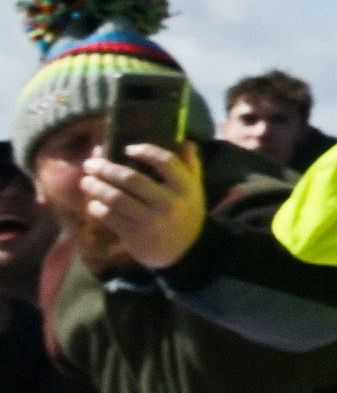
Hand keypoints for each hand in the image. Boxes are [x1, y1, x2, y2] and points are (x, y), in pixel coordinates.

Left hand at [56, 140, 202, 274]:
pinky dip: (97, 208)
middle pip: (131, 179)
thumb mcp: (195, 190)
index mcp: (186, 187)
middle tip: (90, 164)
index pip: (165, 161)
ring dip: (95, 187)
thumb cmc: (187, 214)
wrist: (187, 251)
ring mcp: (150, 219)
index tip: (127, 148)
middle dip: (106, 169)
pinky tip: (93, 203)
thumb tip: (185, 141)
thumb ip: (190, 165)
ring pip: (115, 198)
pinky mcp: (135, 234)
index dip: (145, 151)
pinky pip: (109, 216)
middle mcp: (168, 202)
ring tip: (86, 181)